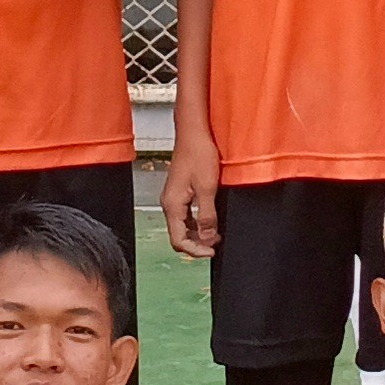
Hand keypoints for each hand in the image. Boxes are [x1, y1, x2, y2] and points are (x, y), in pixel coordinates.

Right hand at [161, 123, 220, 260]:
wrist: (193, 133)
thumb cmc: (198, 154)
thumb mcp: (208, 188)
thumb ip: (207, 215)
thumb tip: (208, 238)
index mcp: (172, 205)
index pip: (178, 240)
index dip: (195, 250)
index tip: (212, 250)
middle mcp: (169, 204)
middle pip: (178, 235)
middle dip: (197, 243)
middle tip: (216, 244)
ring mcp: (173, 198)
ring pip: (182, 226)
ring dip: (198, 233)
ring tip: (216, 233)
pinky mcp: (179, 192)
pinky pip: (185, 214)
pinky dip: (197, 222)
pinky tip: (210, 219)